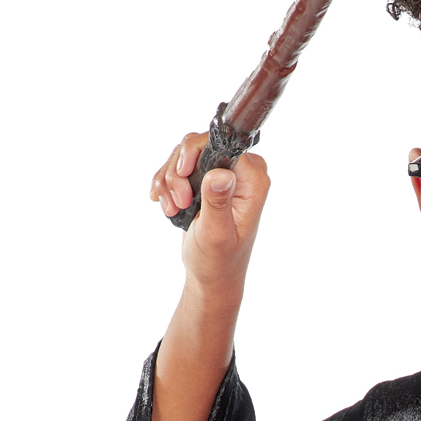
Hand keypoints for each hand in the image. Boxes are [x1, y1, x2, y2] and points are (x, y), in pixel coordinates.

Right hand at [149, 132, 269, 299]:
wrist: (211, 276)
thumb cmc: (218, 261)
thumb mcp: (216, 233)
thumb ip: (217, 202)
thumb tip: (221, 175)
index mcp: (253, 182)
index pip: (220, 143)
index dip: (194, 153)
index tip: (182, 176)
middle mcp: (242, 173)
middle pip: (198, 144)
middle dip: (177, 172)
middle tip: (179, 203)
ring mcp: (223, 174)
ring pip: (183, 154)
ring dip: (169, 181)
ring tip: (172, 209)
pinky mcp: (207, 180)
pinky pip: (178, 165)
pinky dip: (166, 185)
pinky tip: (166, 205)